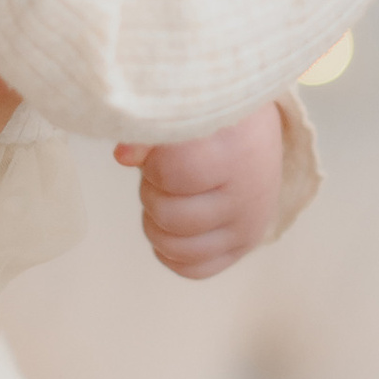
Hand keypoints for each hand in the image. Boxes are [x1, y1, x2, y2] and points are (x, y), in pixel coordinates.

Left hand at [114, 102, 286, 283]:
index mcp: (237, 149)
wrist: (256, 128)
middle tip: (162, 172)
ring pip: (177, 247)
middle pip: (170, 216)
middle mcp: (249, 192)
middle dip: (152, 193)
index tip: (160, 151)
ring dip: (156, 222)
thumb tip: (123, 156)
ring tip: (168, 195)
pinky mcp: (245, 244)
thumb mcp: (186, 109)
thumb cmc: (211, 114)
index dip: (153, 166)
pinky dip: (171, 252)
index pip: (174, 174)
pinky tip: (172, 226)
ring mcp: (249, 223)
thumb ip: (152, 128)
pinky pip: (194, 269)